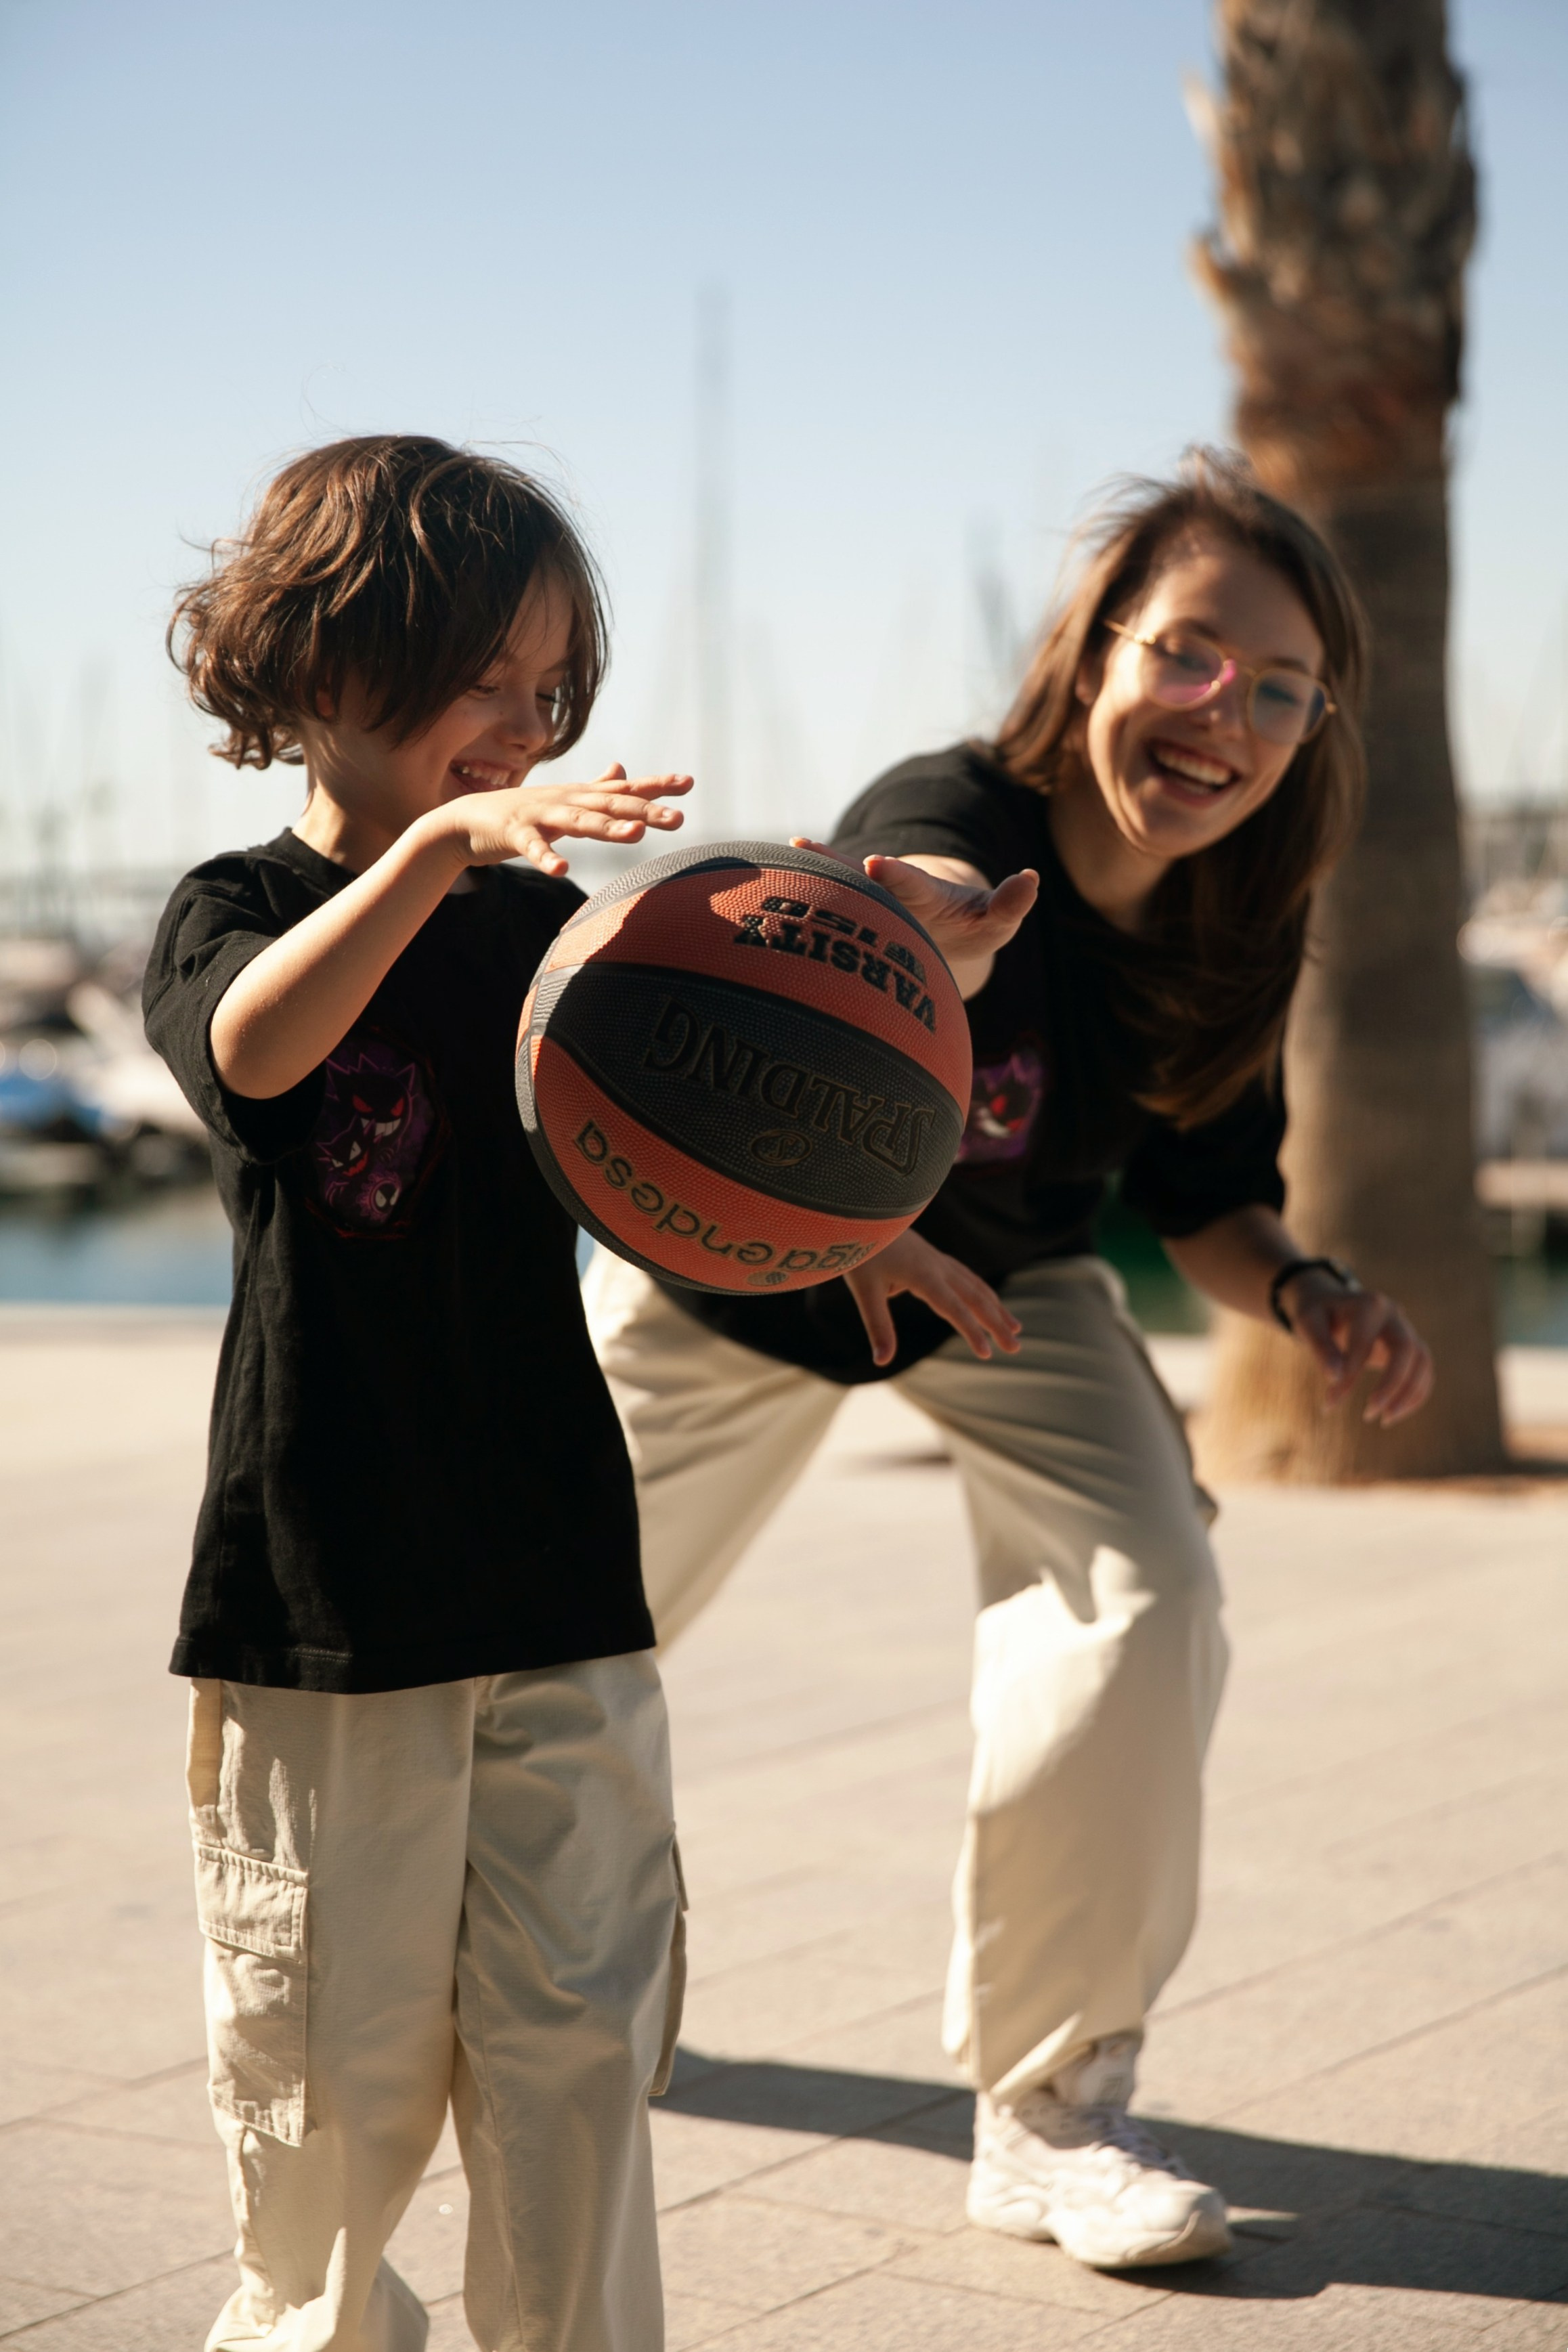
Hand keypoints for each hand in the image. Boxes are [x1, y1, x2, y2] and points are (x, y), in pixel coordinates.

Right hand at [441, 766, 691, 874]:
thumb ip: (595, 787)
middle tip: (678, 819)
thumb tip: (622, 769)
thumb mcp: (564, 799)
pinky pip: (533, 847)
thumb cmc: (521, 812)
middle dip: (645, 812)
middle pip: (611, 806)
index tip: (688, 783)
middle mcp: (565, 801)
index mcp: (579, 796)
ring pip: (579, 822)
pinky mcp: (515, 833)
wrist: (467, 820)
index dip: (655, 786)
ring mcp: (540, 815)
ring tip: (637, 836)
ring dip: (607, 829)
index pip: (624, 790)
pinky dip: (547, 858)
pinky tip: (561, 870)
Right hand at [790, 839, 1036, 996]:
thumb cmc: (972, 927)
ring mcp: (871, 900)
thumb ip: (1011, 904)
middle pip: (865, 879)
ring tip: (792, 850)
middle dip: (845, 867)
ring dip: (819, 868)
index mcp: (926, 895)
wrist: (947, 927)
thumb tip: (1032, 879)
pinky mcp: (855, 912)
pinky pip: (829, 902)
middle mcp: (892, 891)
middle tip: (812, 850)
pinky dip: (805, 891)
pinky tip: (772, 882)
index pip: (912, 885)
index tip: (877, 864)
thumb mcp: (996, 921)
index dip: (897, 875)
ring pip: (842, 882)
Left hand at [845, 1228, 1021, 1367]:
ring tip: (1016, 1327)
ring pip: (975, 1286)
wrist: (862, 1211)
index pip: (954, 1308)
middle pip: (975, 1298)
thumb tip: (882, 1361)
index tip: (987, 1354)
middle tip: (1015, 1347)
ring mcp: (938, 1259)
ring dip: (997, 1308)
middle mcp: (937, 1266)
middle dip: (997, 1324)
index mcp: (923, 1274)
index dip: (972, 1331)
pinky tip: (988, 1301)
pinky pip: (966, 1276)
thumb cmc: (861, 1251)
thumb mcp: (864, 1290)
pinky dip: (982, 1292)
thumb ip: (878, 1326)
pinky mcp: (933, 1257)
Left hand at [1284, 1271, 1433, 1426]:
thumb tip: (1335, 1377)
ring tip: (1385, 1420)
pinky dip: (1415, 1394)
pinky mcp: (1410, 1345)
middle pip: (1406, 1349)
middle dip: (1391, 1385)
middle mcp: (1393, 1314)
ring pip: (1422, 1361)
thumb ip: (1321, 1347)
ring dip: (1408, 1394)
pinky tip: (1392, 1413)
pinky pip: (1424, 1370)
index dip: (1349, 1375)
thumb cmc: (1317, 1314)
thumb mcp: (1309, 1323)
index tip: (1329, 1403)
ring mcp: (1406, 1329)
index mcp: (1368, 1304)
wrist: (1331, 1302)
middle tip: (1368, 1414)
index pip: (1364, 1343)